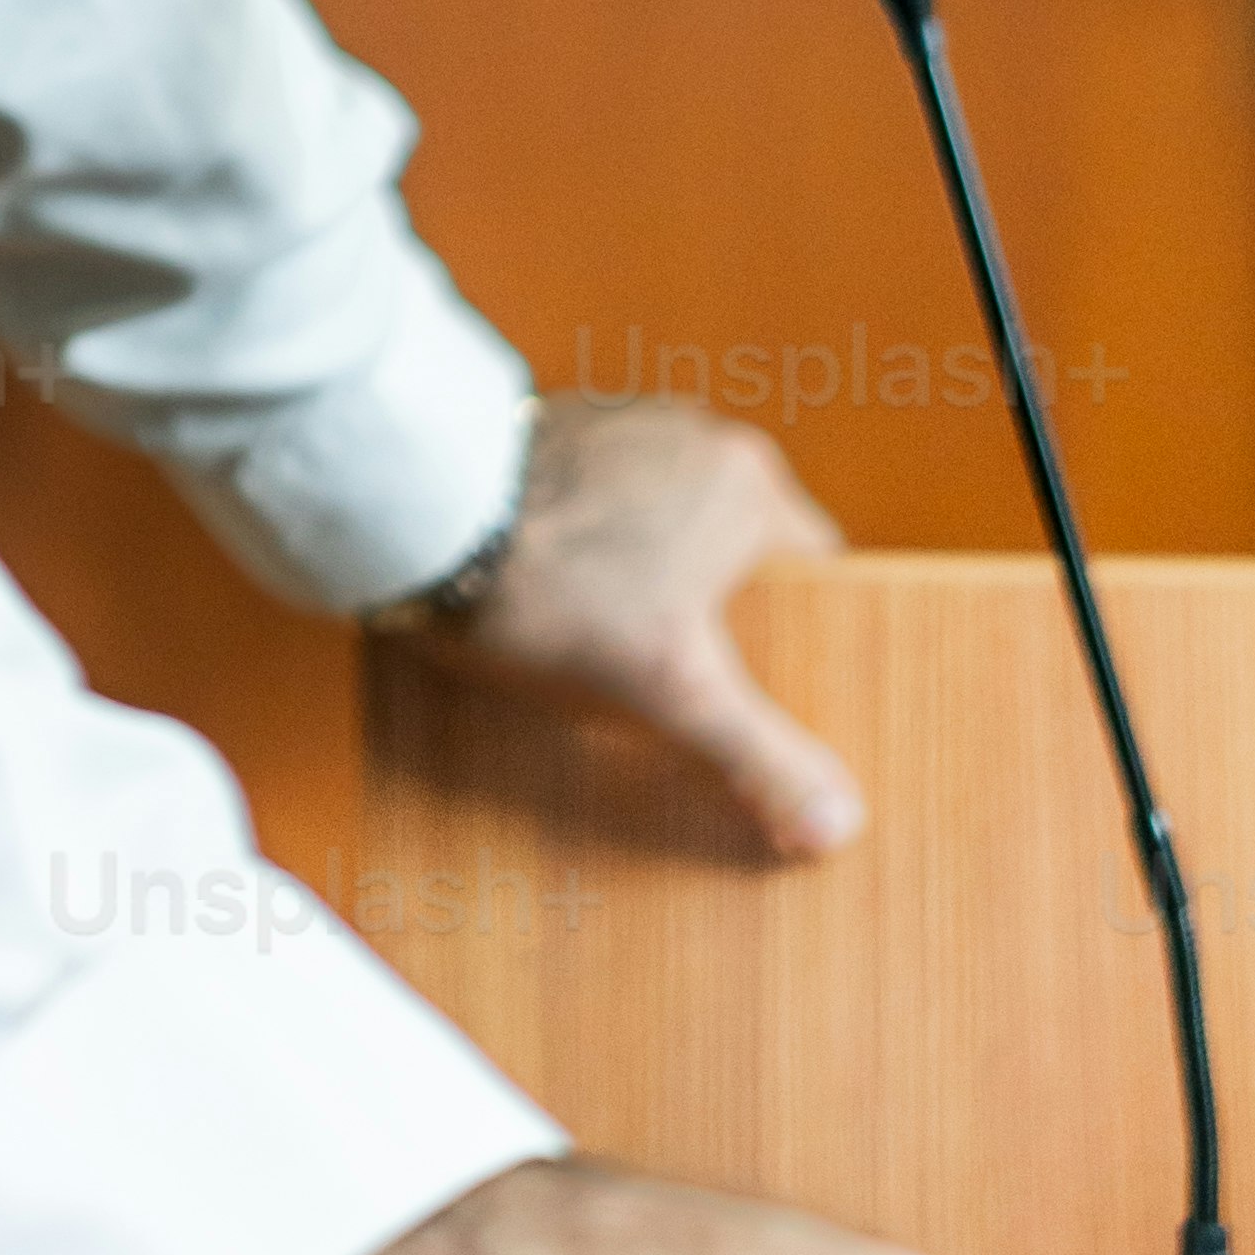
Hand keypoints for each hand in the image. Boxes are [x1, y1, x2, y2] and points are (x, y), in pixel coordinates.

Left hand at [428, 395, 859, 860]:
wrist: (414, 513)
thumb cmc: (551, 587)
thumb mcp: (671, 689)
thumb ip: (760, 756)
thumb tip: (840, 824)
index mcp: (748, 484)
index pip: (816, 578)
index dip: (802, 647)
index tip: (778, 699)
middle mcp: (694, 437)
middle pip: (739, 559)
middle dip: (721, 626)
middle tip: (696, 693)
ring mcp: (620, 430)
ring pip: (669, 535)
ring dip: (654, 591)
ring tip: (620, 658)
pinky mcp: (555, 441)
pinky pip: (605, 514)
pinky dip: (597, 560)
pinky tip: (563, 612)